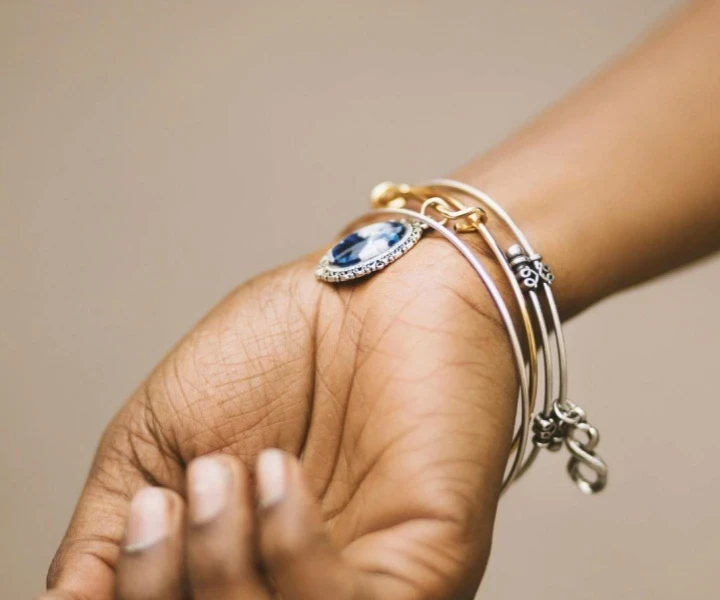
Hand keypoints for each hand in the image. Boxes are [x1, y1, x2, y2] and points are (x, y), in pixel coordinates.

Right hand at [43, 234, 516, 599]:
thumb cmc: (275, 352)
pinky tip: (280, 474)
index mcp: (241, 571)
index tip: (145, 513)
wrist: (369, 285)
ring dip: (222, 564)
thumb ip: (108, 537)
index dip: (143, 592)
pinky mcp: (425, 569)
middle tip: (181, 494)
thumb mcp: (160, 443)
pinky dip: (289, 549)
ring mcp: (363, 587)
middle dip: (170, 584)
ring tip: (228, 471)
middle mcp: (301, 589)